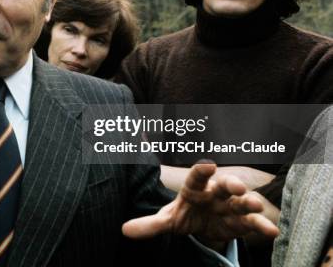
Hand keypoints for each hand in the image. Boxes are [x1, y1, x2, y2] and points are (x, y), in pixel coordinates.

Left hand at [122, 163, 278, 248]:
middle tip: (237, 186)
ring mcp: (230, 206)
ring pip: (241, 202)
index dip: (202, 171)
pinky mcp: (241, 222)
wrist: (202, 226)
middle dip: (231, 184)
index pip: (196, 176)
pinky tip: (272, 231)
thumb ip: (150, 224)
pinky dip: (261, 225)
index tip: (208, 165)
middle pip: (223, 185)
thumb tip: (124, 231)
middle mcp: (215, 193)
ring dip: (249, 203)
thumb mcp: (167, 220)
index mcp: (194, 188)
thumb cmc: (185, 214)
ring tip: (256, 205)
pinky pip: (252, 222)